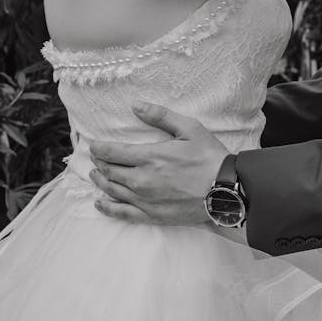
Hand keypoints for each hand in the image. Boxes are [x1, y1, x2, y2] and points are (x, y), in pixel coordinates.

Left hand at [89, 102, 227, 224]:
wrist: (226, 192)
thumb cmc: (209, 158)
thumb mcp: (189, 129)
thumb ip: (161, 116)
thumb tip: (136, 105)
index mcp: (149, 157)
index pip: (113, 152)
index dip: (100, 148)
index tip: (95, 146)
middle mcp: (141, 180)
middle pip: (109, 171)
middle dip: (99, 163)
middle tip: (96, 159)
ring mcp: (145, 200)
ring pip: (112, 190)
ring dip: (100, 181)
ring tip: (95, 175)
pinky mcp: (152, 215)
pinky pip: (123, 213)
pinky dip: (108, 208)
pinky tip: (100, 203)